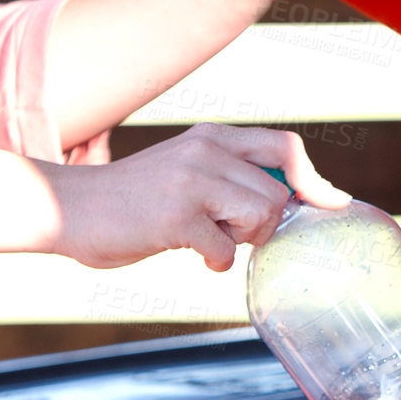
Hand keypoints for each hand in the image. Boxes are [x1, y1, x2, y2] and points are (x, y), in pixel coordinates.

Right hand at [45, 123, 349, 270]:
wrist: (68, 207)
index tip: (332, 204)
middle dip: (264, 225)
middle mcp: (205, 150)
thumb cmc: (134, 201)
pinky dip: (215, 261)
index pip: (285, 147)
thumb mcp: (187, 171)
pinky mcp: (176, 216)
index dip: (313, 180)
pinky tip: (190, 252)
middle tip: (229, 232)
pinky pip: (225, 250)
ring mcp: (191, 181)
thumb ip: (231, 177)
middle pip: (278, 194)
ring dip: (240, 240)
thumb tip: (293, 202)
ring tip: (207, 237)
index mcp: (212, 137)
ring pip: (261, 217)